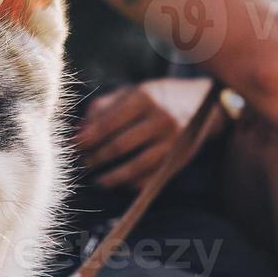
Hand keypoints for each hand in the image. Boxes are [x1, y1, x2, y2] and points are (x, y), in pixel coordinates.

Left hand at [72, 79, 223, 189]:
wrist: (204, 103)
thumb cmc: (158, 97)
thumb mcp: (131, 92)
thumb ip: (102, 108)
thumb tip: (78, 132)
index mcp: (144, 98)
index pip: (108, 123)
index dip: (87, 139)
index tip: (73, 147)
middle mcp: (160, 119)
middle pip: (119, 146)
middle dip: (96, 158)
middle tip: (82, 164)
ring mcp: (173, 141)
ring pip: (136, 166)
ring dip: (112, 177)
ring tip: (98, 180)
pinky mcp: (180, 158)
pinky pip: (152, 177)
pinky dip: (133, 184)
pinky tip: (120, 183)